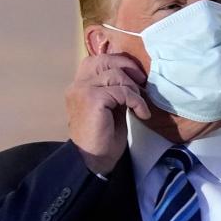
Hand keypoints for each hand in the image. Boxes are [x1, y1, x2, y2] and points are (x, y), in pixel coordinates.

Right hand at [65, 54, 150, 174]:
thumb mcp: (111, 107)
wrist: (94, 160)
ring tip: (140, 105)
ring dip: (133, 89)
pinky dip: (136, 101)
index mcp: (79, 86)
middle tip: (142, 81)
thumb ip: (115, 89)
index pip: (97, 60)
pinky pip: (122, 91)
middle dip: (127, 66)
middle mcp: (77, 85)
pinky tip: (141, 114)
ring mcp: (82, 90)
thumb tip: (135, 76)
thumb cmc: (103, 137)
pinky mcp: (92, 99)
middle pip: (104, 60)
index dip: (118, 61)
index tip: (137, 74)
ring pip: (115, 75)